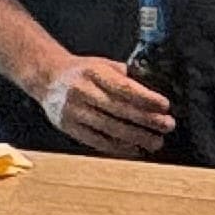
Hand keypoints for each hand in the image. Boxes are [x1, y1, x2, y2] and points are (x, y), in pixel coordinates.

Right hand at [42, 53, 174, 157]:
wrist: (47, 78)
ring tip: (156, 142)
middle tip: (168, 125)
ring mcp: (74, 111)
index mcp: (94, 73)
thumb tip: (151, 92)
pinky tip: (134, 149)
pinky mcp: (69, 127)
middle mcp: (82, 92)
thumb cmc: (82, 71)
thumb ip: (125, 76)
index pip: (124, 88)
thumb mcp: (103, 64)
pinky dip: (118, 147)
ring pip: (110, 128)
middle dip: (147, 120)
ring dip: (136, 137)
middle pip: (120, 110)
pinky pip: (97, 141)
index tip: (165, 105)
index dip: (146, 98)